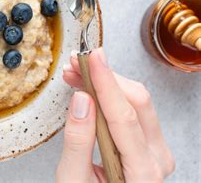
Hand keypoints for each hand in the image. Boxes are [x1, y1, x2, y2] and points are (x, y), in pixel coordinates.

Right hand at [56, 48, 174, 182]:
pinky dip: (110, 93)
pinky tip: (90, 89)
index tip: (91, 58)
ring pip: (138, 100)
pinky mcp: (147, 143)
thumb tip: (81, 100)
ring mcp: (155, 150)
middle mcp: (157, 158)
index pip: (124, 115)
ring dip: (107, 82)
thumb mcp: (73, 180)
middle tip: (76, 65)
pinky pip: (134, 109)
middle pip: (137, 101)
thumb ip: (78, 141)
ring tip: (77, 75)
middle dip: (104, 78)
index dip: (106, 82)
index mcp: (142, 171)